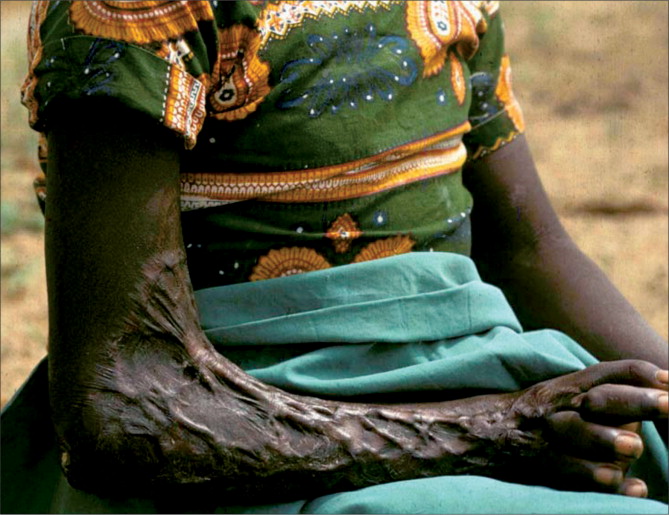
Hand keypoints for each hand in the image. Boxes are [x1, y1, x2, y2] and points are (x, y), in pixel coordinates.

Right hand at [506, 360, 667, 496]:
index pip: (608, 374)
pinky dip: (595, 478)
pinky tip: (627, 486)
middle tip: (668, 404)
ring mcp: (549, 435)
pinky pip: (569, 471)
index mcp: (570, 387)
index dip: (640, 374)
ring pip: (578, 433)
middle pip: (600, 399)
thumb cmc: (537, 416)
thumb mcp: (564, 394)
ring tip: (633, 446)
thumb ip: (605, 396)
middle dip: (635, 401)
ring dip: (606, 438)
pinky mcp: (542, 463)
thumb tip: (659, 395)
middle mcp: (562, 407)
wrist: (484, 432)